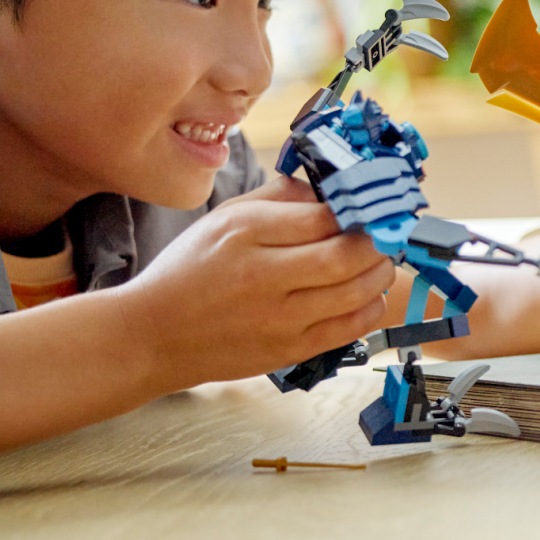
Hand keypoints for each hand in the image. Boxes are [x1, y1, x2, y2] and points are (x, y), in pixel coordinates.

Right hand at [111, 185, 395, 390]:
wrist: (153, 335)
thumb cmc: (190, 271)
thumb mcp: (223, 218)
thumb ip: (277, 199)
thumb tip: (327, 190)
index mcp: (245, 232)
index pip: (323, 215)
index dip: (358, 210)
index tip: (372, 207)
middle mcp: (262, 274)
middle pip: (348, 254)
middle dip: (379, 241)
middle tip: (386, 234)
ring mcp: (278, 317)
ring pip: (356, 292)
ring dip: (381, 273)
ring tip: (380, 261)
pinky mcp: (288, 349)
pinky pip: (349, 328)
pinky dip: (370, 307)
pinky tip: (367, 294)